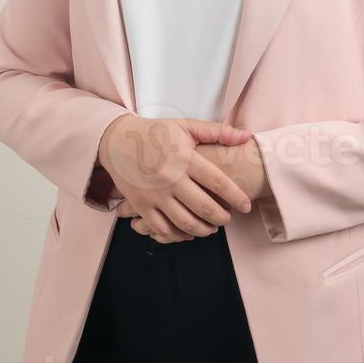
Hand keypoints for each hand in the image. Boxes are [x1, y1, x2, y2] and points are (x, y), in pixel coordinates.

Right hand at [97, 115, 253, 240]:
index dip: (236, 196)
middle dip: (222, 218)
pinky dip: (177, 235)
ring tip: (212, 228)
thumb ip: (216, 132)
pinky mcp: (140, 205)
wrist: (116, 140)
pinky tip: (188, 233)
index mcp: (184, 157)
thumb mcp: (185, 127)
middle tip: (229, 219)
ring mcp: (154, 194)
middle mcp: (170, 178)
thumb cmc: (155, 132)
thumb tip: (246, 136)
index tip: (246, 206)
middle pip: (204, 207)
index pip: (217, 181)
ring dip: (203, 230)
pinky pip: (162, 228)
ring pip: (185, 222)